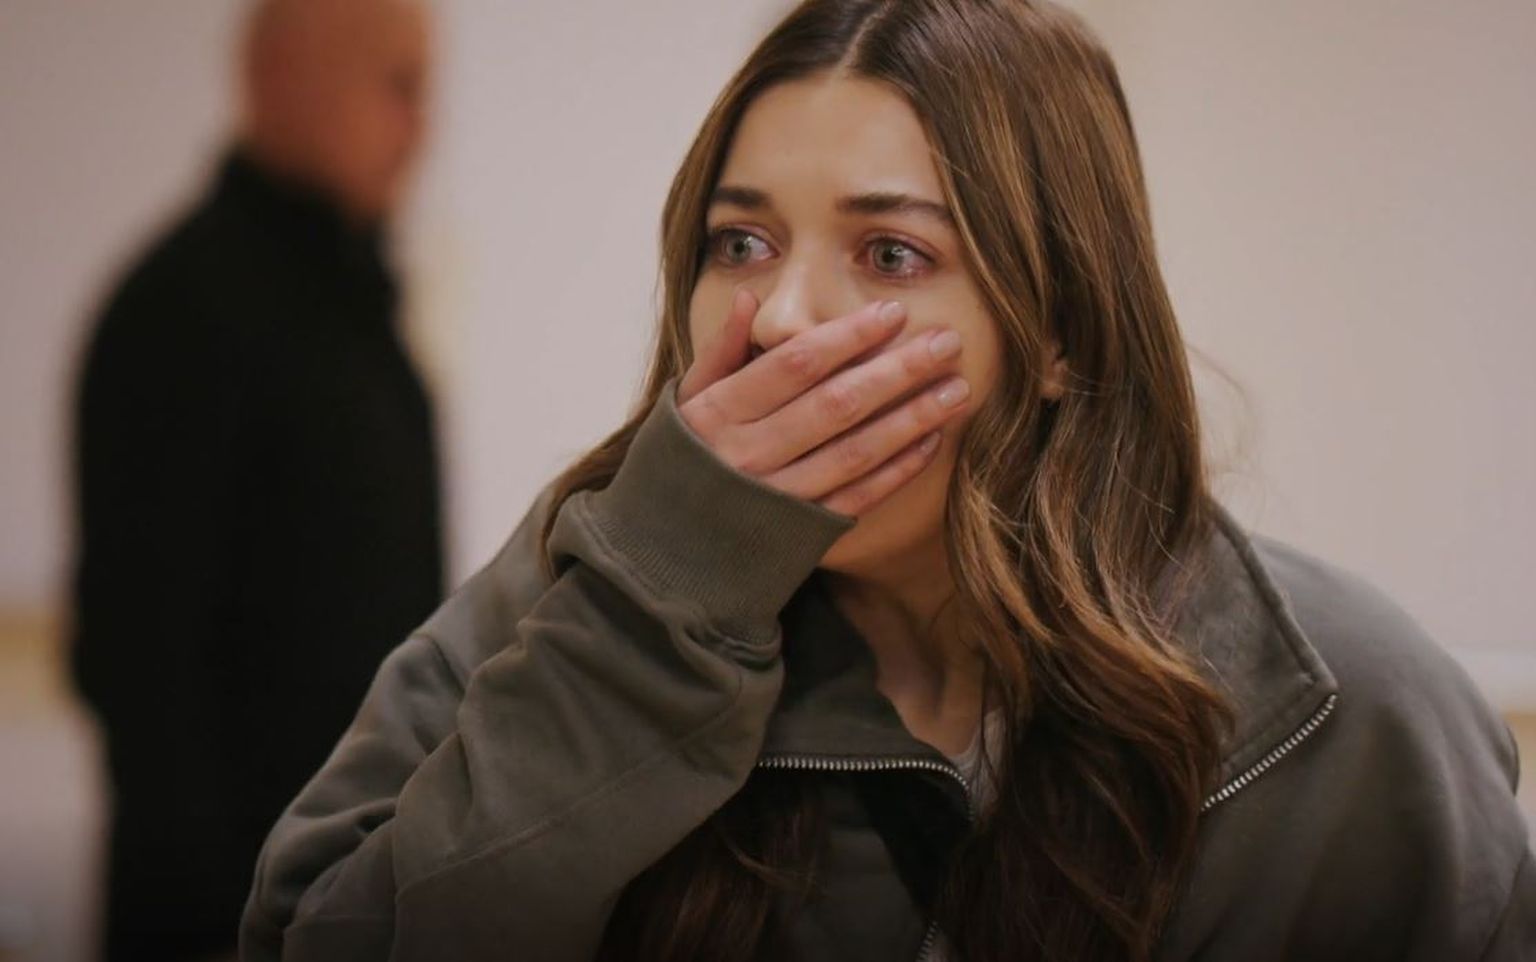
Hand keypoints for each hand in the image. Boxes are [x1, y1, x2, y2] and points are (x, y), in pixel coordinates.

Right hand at [676, 288, 970, 517]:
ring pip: (855, 452)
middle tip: (946, 342)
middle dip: (896, 370)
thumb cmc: (679, 465)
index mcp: (719, 413)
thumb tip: (754, 298)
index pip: (794, 365)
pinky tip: (932, 441)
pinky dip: (897, 470)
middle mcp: (748, 456)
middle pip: (835, 404)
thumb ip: (719, 351)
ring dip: (911, 419)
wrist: (663, 558)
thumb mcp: (684, 404)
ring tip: (956, 389)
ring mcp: (776, 500)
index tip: (893, 313)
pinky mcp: (799, 536)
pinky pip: (857, 498)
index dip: (847, 337)